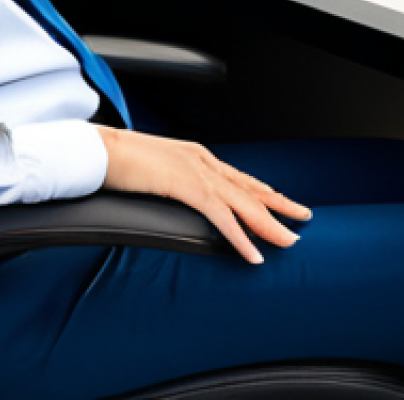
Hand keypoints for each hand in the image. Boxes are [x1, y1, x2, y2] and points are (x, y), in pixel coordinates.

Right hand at [95, 126, 311, 263]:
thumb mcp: (154, 169)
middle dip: (279, 205)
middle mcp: (203, 159)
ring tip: (290, 241)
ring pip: (243, 203)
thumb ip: (171, 178)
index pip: (238, 176)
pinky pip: (221, 217)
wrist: (100, 149)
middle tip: (303, 218)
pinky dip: (240, 237)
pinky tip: (253, 254)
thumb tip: (177, 191)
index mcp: (195, 154)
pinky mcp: (187, 186)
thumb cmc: (119, 159)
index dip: (262, 190)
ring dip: (269, 224)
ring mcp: (196, 172)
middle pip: (249, 187)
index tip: (282, 200)